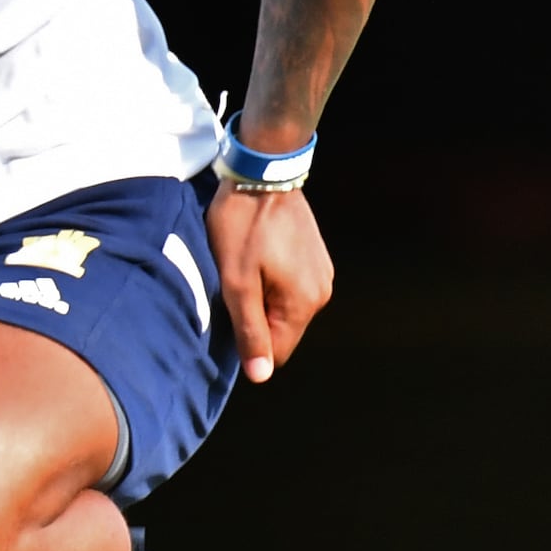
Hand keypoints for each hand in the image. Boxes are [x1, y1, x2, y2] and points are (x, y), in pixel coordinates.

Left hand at [206, 182, 333, 384]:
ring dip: (261, 297)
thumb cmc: (243, 226)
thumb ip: (250, 330)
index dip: (248, 341)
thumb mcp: (236, 282)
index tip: (229, 311)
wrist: (263, 173)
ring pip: (284, 308)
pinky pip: (290, 286)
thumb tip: (260, 376)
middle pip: (282, 330)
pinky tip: (256, 258)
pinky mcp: (315, 257)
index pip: (276, 353)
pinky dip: (271, 280)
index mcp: (304, 303)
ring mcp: (322, 273)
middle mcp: (321, 293)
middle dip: (255, 317)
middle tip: (233, 284)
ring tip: (244, 268)